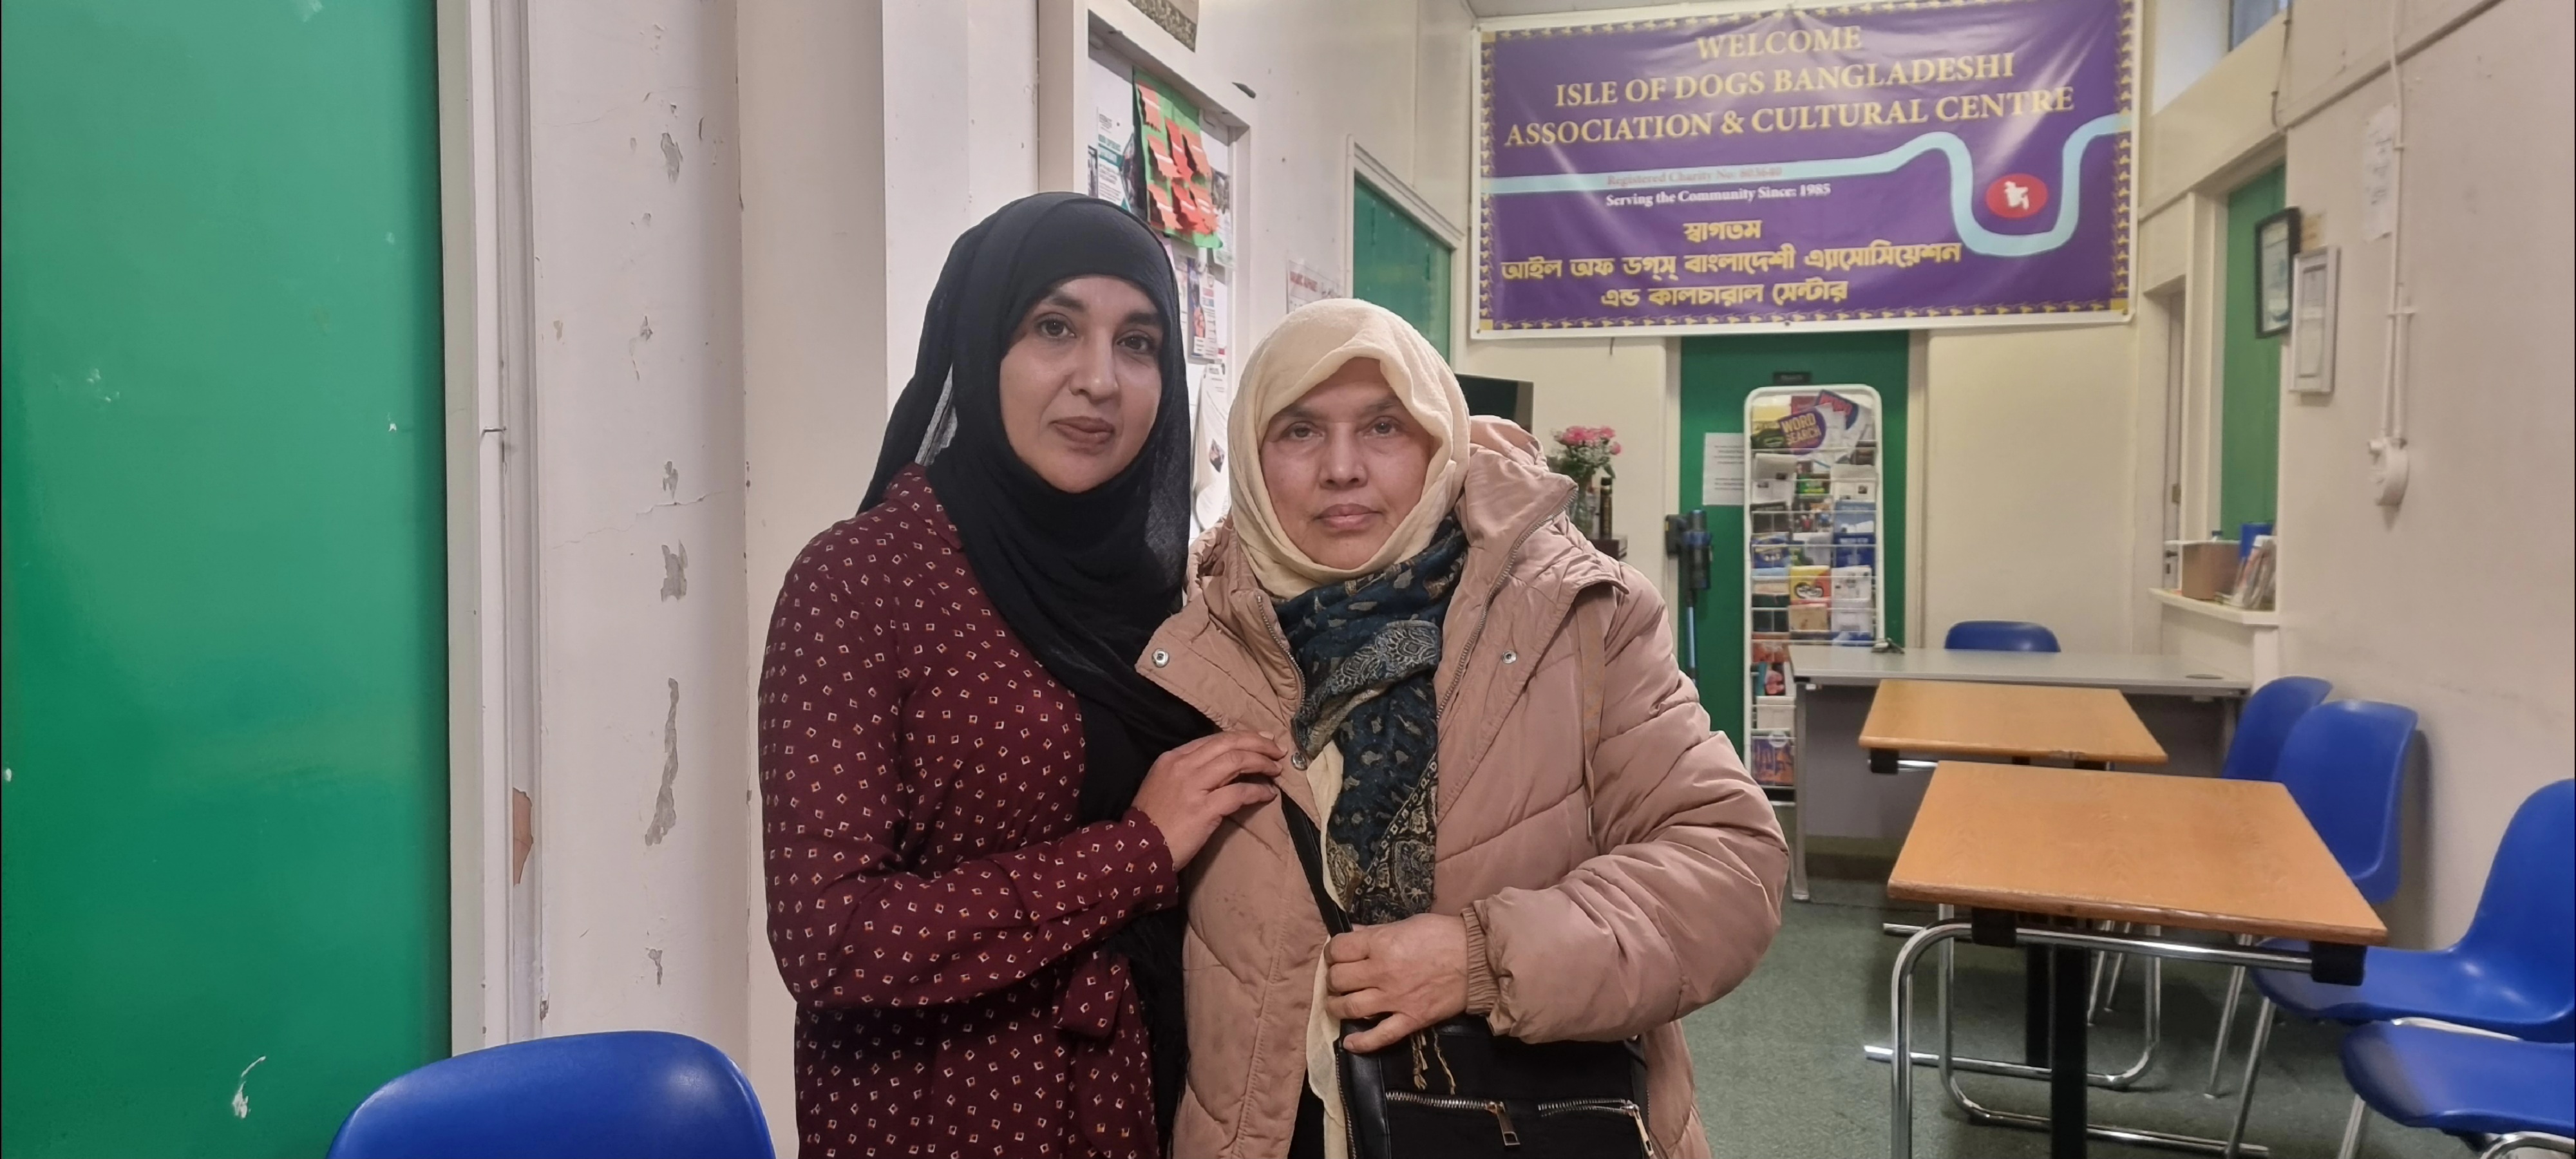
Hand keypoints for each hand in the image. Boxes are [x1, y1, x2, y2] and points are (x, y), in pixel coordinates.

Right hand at [1133, 731, 1284, 866]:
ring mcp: (1193, 786)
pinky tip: (1269, 794)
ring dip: (1262, 763)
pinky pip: (1239, 793)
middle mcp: (1183, 766)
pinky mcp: (1204, 809)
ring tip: (1276, 769)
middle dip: (1258, 744)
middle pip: (1229, 744)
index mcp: (1173, 757)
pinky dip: (1258, 791)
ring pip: (1236, 761)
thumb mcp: (1164, 783)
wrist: (1138, 849)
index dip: (1242, 737)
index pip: (1214, 739)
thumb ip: (1189, 770)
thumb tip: (1222, 765)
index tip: (1262, 739)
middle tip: (1277, 749)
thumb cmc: (1152, 820)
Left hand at [1324, 913, 1469, 1051]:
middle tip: (1339, 978)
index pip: (1338, 949)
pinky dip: (1361, 1042)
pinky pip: (1380, 1036)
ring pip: (1351, 1008)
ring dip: (1337, 1006)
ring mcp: (1395, 999)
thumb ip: (1376, 931)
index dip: (1332, 951)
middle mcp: (1382, 973)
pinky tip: (1349, 1043)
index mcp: (1381, 944)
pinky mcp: (1411, 1019)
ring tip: (1338, 1004)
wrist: (1478, 959)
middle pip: (1338, 979)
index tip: (1336, 954)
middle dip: (1333, 978)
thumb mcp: (1407, 924)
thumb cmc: (1443, 935)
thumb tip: (1352, 933)